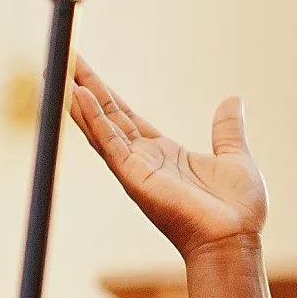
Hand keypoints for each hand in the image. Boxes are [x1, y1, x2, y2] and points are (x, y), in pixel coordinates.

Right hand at [66, 57, 267, 259]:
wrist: (234, 240)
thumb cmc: (237, 210)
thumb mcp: (235, 157)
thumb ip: (227, 130)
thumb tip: (233, 100)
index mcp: (163, 153)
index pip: (125, 116)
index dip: (105, 94)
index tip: (84, 71)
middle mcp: (143, 159)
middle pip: (107, 115)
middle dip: (84, 86)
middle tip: (63, 57)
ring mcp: (136, 168)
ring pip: (100, 126)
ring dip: (80, 99)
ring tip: (59, 69)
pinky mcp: (135, 177)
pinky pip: (109, 143)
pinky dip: (94, 119)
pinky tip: (78, 96)